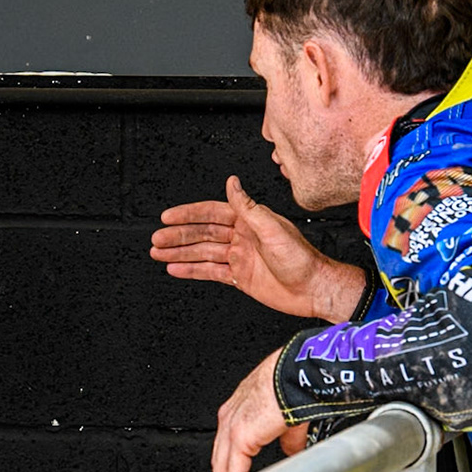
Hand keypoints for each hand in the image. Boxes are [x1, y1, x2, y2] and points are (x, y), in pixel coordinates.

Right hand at [151, 176, 366, 321]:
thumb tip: (232, 182)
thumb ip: (248, 207)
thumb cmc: (302, 259)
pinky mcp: (240, 277)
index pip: (211, 213)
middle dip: (178, 236)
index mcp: (249, 221)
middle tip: (157, 239)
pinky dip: (192, 270)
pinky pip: (210, 271)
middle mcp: (242, 237)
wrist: (314, 289)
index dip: (189, 214)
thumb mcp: (273, 229)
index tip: (168, 217)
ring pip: (202, 253)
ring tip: (158, 253)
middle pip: (202, 234)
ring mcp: (240, 257)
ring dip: (180, 253)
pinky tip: (176, 269)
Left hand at [213, 349, 293, 471]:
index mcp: (238, 410)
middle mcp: (229, 417)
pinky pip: (234, 471)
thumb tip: (292, 452)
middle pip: (220, 457)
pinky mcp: (240, 437)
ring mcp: (231, 427)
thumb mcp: (287, 416)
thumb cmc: (294, 385)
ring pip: (222, 466)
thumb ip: (286, 439)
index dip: (236, 464)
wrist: (298, 375)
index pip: (227, 445)